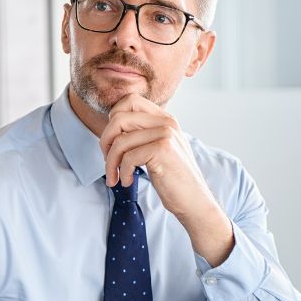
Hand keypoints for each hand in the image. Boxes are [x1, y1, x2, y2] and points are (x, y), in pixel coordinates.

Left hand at [100, 94, 233, 265]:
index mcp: (164, 118)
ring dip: (111, 163)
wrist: (194, 200)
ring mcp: (165, 134)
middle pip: (118, 118)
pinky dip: (123, 172)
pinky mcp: (163, 149)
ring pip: (120, 140)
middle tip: (108, 161)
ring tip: (115, 177)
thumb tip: (111, 126)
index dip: (113, 119)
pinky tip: (128, 182)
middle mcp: (166, 121)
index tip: (112, 142)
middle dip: (105, 142)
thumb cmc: (172, 178)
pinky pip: (128, 156)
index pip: (129, 100)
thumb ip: (142, 133)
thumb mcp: (158, 148)